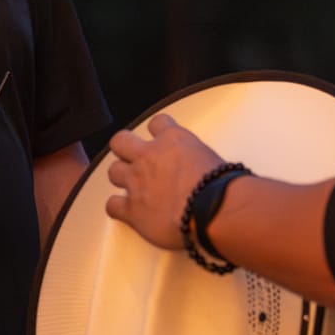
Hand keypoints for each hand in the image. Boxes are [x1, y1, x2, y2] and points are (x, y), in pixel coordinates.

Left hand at [103, 114, 223, 250]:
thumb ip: (197, 157)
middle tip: (134, 159)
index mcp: (173, 139)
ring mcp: (137, 182)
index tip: (160, 138)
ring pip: (113, 171)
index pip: (157, 123)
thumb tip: (201, 168)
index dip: (157, 131)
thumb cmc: (222, 186)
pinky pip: (112, 205)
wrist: (214, 209)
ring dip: (122, 178)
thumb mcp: (212, 158)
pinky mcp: (133, 209)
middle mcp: (149, 156)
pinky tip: (125, 211)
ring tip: (133, 186)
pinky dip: (117, 208)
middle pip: (120, 141)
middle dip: (125, 149)